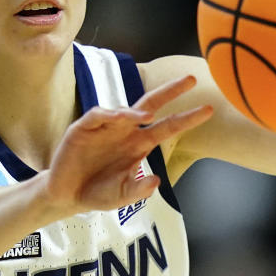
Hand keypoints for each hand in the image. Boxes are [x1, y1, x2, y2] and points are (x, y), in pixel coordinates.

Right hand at [43, 75, 212, 214]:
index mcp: (139, 145)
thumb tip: (157, 180)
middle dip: (171, 91)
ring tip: (146, 116)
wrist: (67, 196)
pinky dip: (109, 114)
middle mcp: (126, 131)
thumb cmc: (97, 192)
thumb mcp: (121, 196)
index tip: (209, 109)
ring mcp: (106, 128)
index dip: (187, 118)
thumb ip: (138, 190)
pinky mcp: (84, 129)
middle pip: (151, 105)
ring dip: (136, 111)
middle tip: (191, 79)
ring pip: (125, 110)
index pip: (168, 126)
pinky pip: (98, 115)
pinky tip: (118, 117)